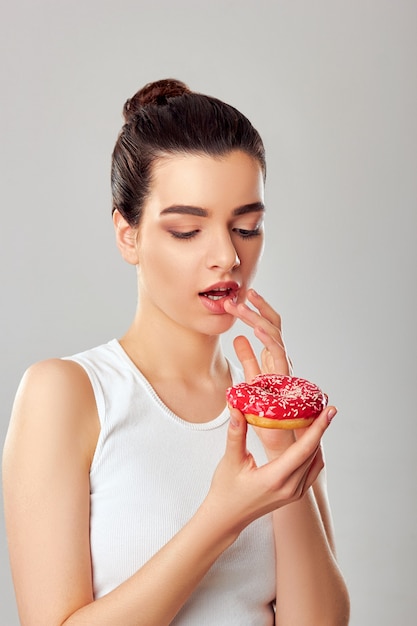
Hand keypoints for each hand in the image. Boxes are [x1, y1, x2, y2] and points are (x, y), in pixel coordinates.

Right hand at [207, 406, 333, 533]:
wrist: (227, 517)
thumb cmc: (226, 490)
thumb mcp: (230, 461)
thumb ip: (236, 434)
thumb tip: (236, 410)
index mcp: (275, 479)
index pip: (304, 450)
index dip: (318, 428)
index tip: (330, 410)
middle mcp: (290, 487)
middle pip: (313, 453)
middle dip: (320, 427)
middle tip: (324, 405)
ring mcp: (295, 493)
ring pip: (314, 461)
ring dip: (317, 439)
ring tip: (316, 417)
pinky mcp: (295, 494)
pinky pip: (312, 469)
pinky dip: (313, 452)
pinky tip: (308, 437)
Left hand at [224, 289, 334, 457]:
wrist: (279, 440)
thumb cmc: (268, 413)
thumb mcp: (252, 381)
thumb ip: (248, 359)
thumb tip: (238, 338)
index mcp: (275, 357)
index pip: (269, 327)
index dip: (258, 310)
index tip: (242, 296)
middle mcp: (282, 360)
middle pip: (274, 325)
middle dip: (258, 307)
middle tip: (240, 295)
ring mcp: (285, 368)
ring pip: (275, 335)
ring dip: (257, 318)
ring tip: (240, 306)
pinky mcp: (285, 380)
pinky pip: (279, 355)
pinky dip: (267, 339)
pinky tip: (254, 329)